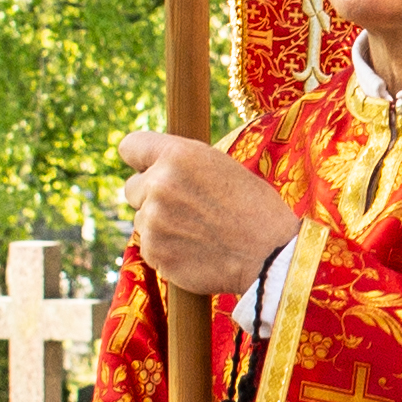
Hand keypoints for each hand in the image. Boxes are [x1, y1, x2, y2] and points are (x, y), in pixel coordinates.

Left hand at [122, 129, 301, 295]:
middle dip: (150, 197)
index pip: (130, 146)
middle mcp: (159, 183)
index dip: (139, 159)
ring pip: (141, 220)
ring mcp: (153, 220)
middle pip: (132, 188)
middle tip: (183, 209)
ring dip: (161, 226)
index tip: (145, 168)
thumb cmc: (255, 208)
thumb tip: (154, 169)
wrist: (270, 254)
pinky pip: (149, 248)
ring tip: (198, 233)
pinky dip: (166, 250)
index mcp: (178, 154)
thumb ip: (182, 165)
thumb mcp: (221, 167)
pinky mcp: (154, 252)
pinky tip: (195, 251)